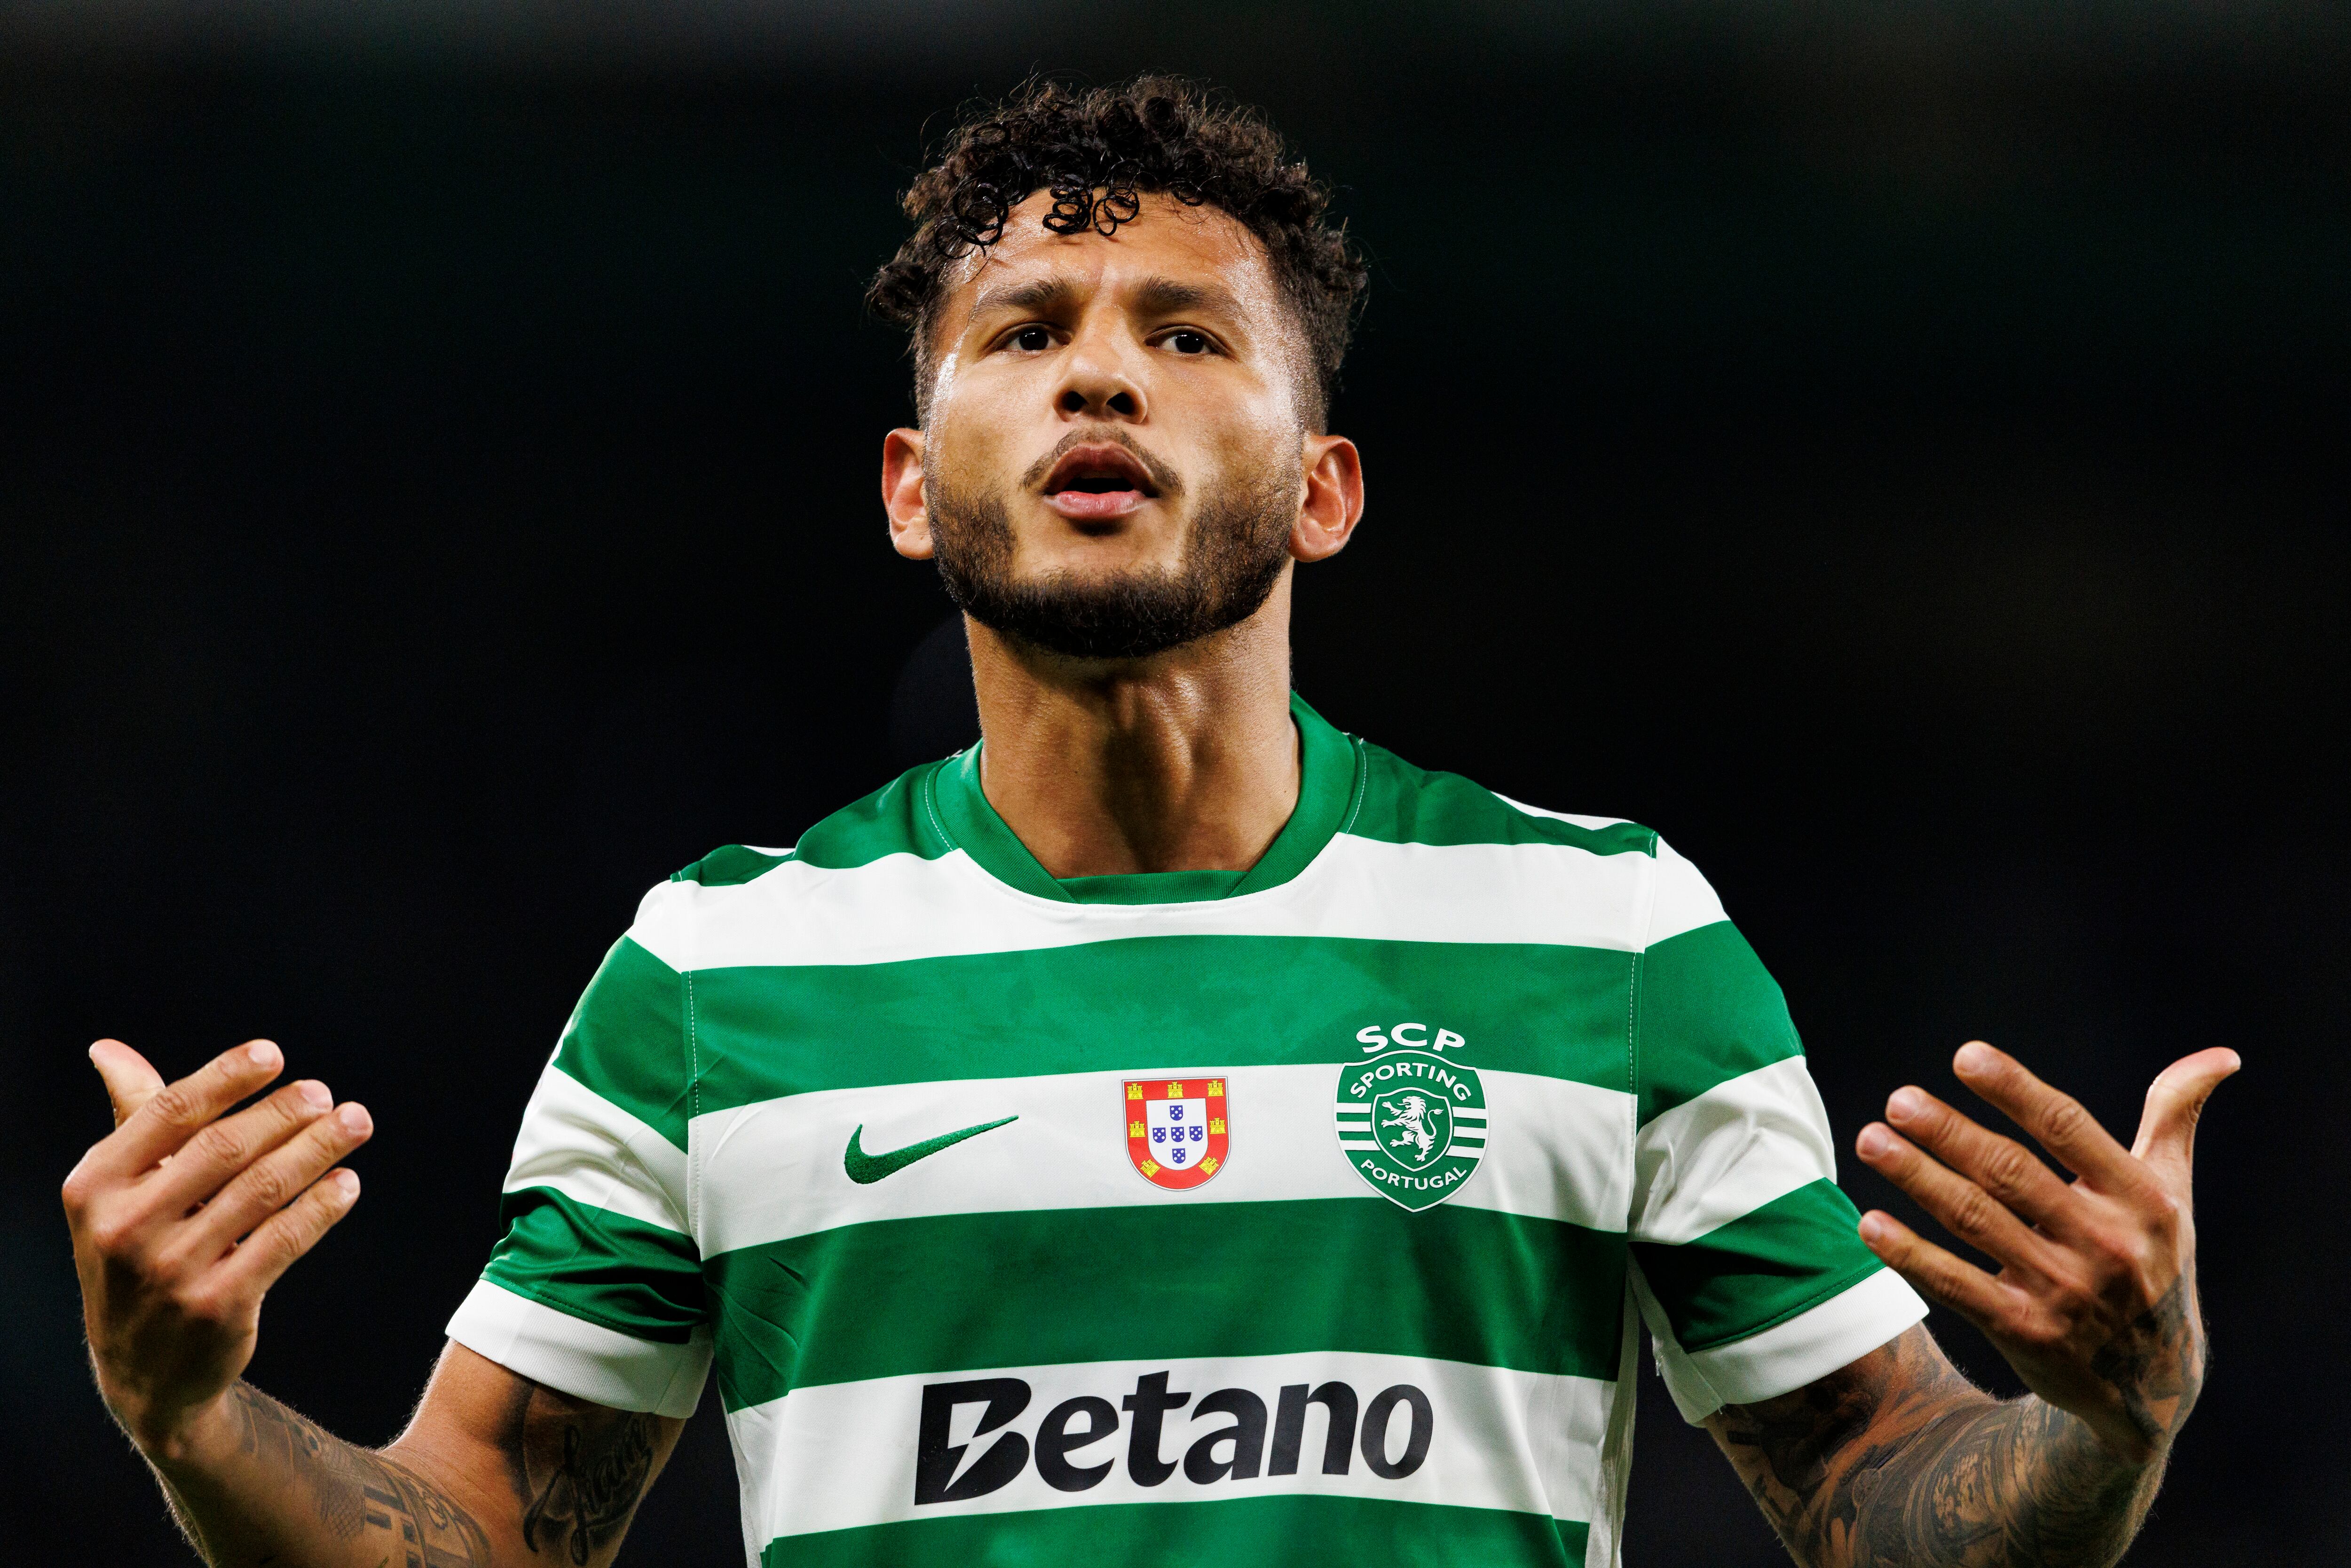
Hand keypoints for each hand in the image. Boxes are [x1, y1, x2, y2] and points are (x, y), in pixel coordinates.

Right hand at [60, 1039, 372, 1456]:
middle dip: (284, 1114)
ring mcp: (169, 1271)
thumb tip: (108, 1049)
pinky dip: (322, 1206)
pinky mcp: (216, 1306)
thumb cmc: (138, 1253)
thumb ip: (132, 1119)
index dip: (226, 1078)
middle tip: (327, 1095)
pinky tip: (348, 1183)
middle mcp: (123, 1228)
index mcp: (95, 1186)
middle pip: (223, 1148)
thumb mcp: (119, 1192)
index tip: (274, 1055)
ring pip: (262, 1190)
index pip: (170, 1113)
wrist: (142, 1370)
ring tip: (355, 1123)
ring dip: (318, 1149)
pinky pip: (283, 1241)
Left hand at [1853, 1040, 2236, 1465]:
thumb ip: (2176, 1120)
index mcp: (2142, 1200)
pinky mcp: (2027, 1333)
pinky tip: (1869, 1223)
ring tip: (1871, 1141)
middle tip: (1897, 1101)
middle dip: (1948, 1133)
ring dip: (1917, 1178)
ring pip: (1975, 1220)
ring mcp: (2066, 1291)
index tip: (1965, 1056)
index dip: (2016, 1089)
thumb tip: (2222, 1054)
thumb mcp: (2173, 1195)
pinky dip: (1910, 1254)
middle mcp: (2107, 1244)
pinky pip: (1956, 1285)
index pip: (2068, 1129)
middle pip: (2010, 1173)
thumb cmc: (2152, 1263)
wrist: (2153, 1384)